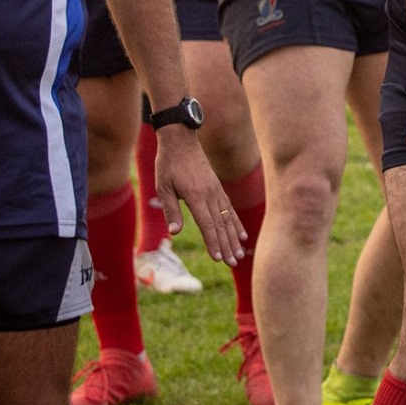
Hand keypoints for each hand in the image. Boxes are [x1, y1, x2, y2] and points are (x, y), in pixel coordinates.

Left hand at [154, 126, 245, 263]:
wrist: (181, 141)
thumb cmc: (168, 165)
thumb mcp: (163, 187)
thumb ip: (171, 209)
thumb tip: (174, 231)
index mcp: (196, 196)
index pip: (207, 224)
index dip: (213, 243)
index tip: (218, 259)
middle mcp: (210, 194)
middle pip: (221, 225)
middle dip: (227, 246)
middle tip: (233, 263)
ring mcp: (216, 190)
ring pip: (228, 218)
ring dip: (234, 238)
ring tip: (239, 254)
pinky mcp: (218, 188)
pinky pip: (229, 208)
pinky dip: (236, 223)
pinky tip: (242, 234)